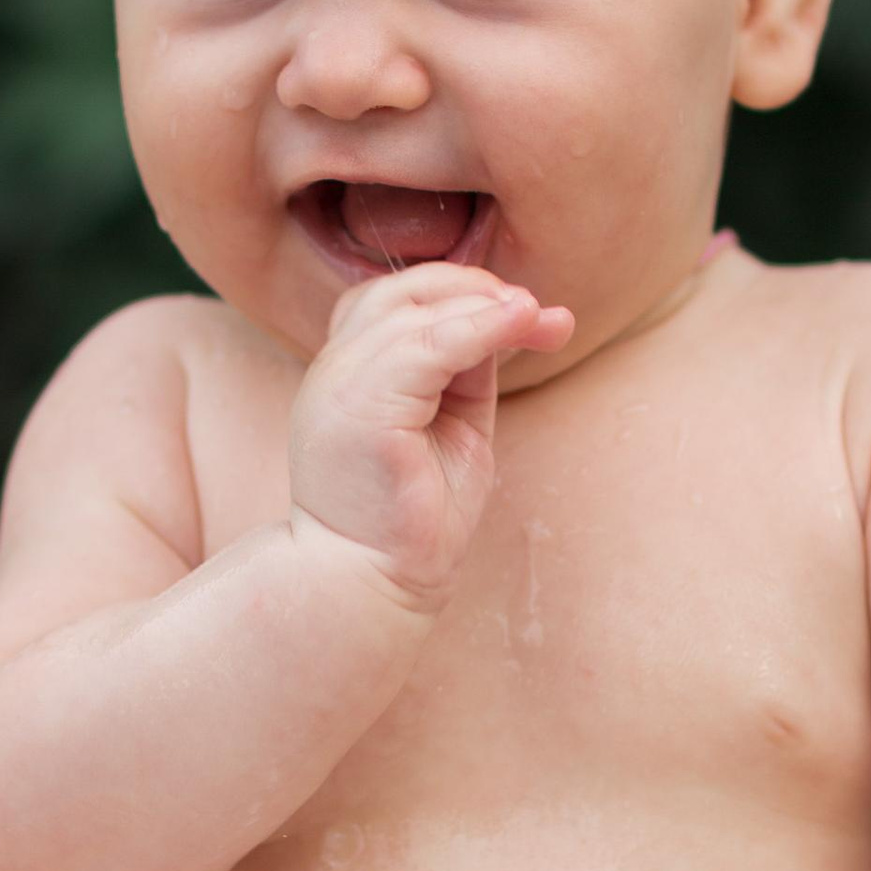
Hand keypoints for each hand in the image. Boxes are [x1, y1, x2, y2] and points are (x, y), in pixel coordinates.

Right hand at [288, 263, 571, 603]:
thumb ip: (469, 368)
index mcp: (349, 374)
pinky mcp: (360, 410)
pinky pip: (423, 348)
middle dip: (473, 287)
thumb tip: (518, 314)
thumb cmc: (411, 516)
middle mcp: (334, 371)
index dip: (460, 292)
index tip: (526, 311)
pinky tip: (520, 322)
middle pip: (399, 292)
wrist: (370, 583)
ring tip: (536, 316)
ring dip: (483, 306)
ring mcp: (339, 387)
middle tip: (534, 309)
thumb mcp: (452, 423)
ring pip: (411, 312)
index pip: (395, 302)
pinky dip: (477, 328)